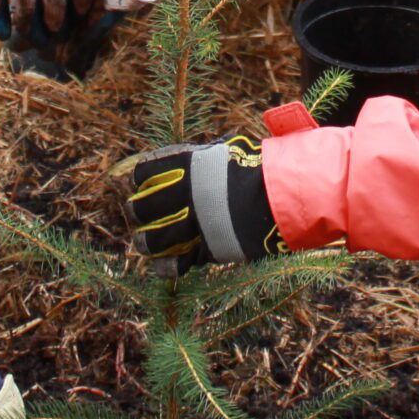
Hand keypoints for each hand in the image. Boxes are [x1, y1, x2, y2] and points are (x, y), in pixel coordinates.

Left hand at [125, 136, 280, 274]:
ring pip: (153, 239)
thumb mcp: (223, 151)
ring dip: (145, 242)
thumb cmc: (255, 167)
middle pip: (143, 208)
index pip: (144, 173)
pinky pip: (177, 263)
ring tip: (143, 243)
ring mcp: (195, 224)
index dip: (140, 180)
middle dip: (136, 212)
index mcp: (186, 166)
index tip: (141, 184)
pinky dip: (166, 266)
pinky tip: (162, 265)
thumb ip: (198, 159)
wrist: (282, 194)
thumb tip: (181, 158)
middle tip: (137, 215)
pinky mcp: (208, 248)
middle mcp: (184, 195)